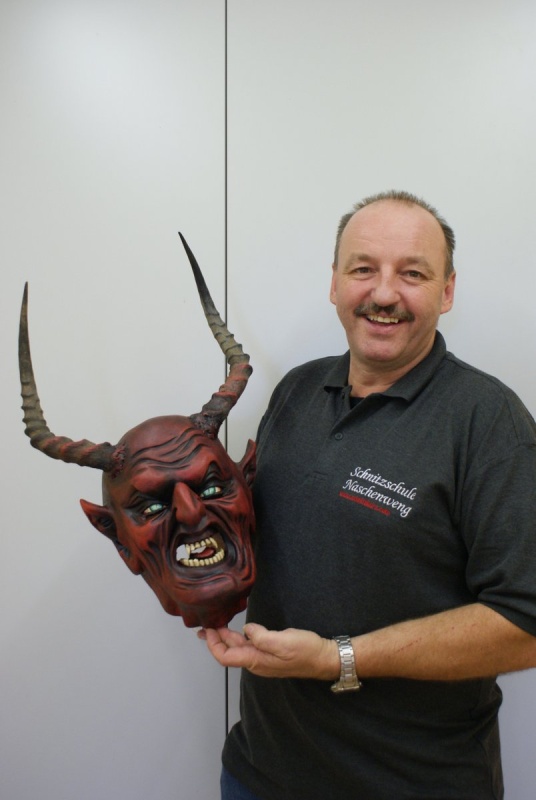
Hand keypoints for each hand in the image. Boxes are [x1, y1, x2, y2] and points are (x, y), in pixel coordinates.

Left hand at [198, 623, 339, 680]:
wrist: (324, 658)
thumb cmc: (305, 651)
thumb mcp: (282, 641)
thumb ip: (261, 637)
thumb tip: (246, 630)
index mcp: (256, 661)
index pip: (225, 657)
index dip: (214, 644)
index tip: (208, 629)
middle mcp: (256, 662)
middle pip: (230, 652)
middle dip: (216, 640)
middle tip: (206, 626)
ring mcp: (264, 659)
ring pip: (239, 649)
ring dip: (226, 638)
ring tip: (217, 626)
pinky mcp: (271, 654)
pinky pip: (249, 646)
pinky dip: (239, 638)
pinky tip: (239, 630)